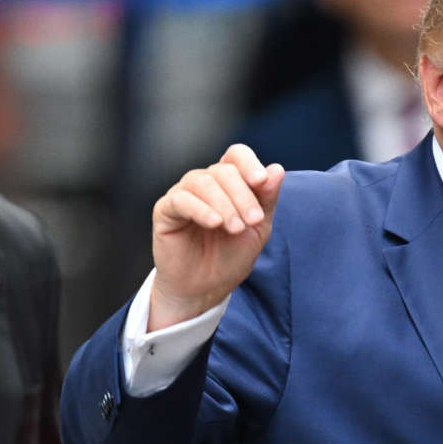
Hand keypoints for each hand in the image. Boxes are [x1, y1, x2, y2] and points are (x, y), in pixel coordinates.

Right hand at [148, 145, 284, 330]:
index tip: (261, 181)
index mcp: (228, 183)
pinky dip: (200, 209)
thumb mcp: (258, 227)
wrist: (206, 288)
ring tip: (235, 228)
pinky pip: (180, 200)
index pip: (236, 155)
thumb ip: (267, 198)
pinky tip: (214, 223)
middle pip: (223, 170)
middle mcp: (205, 183)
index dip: (249, 163)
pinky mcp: (165, 211)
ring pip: (202, 181)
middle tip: (252, 221)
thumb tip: (277, 169)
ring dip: (224, 204)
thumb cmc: (230, 256)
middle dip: (242, 195)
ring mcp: (183, 194)